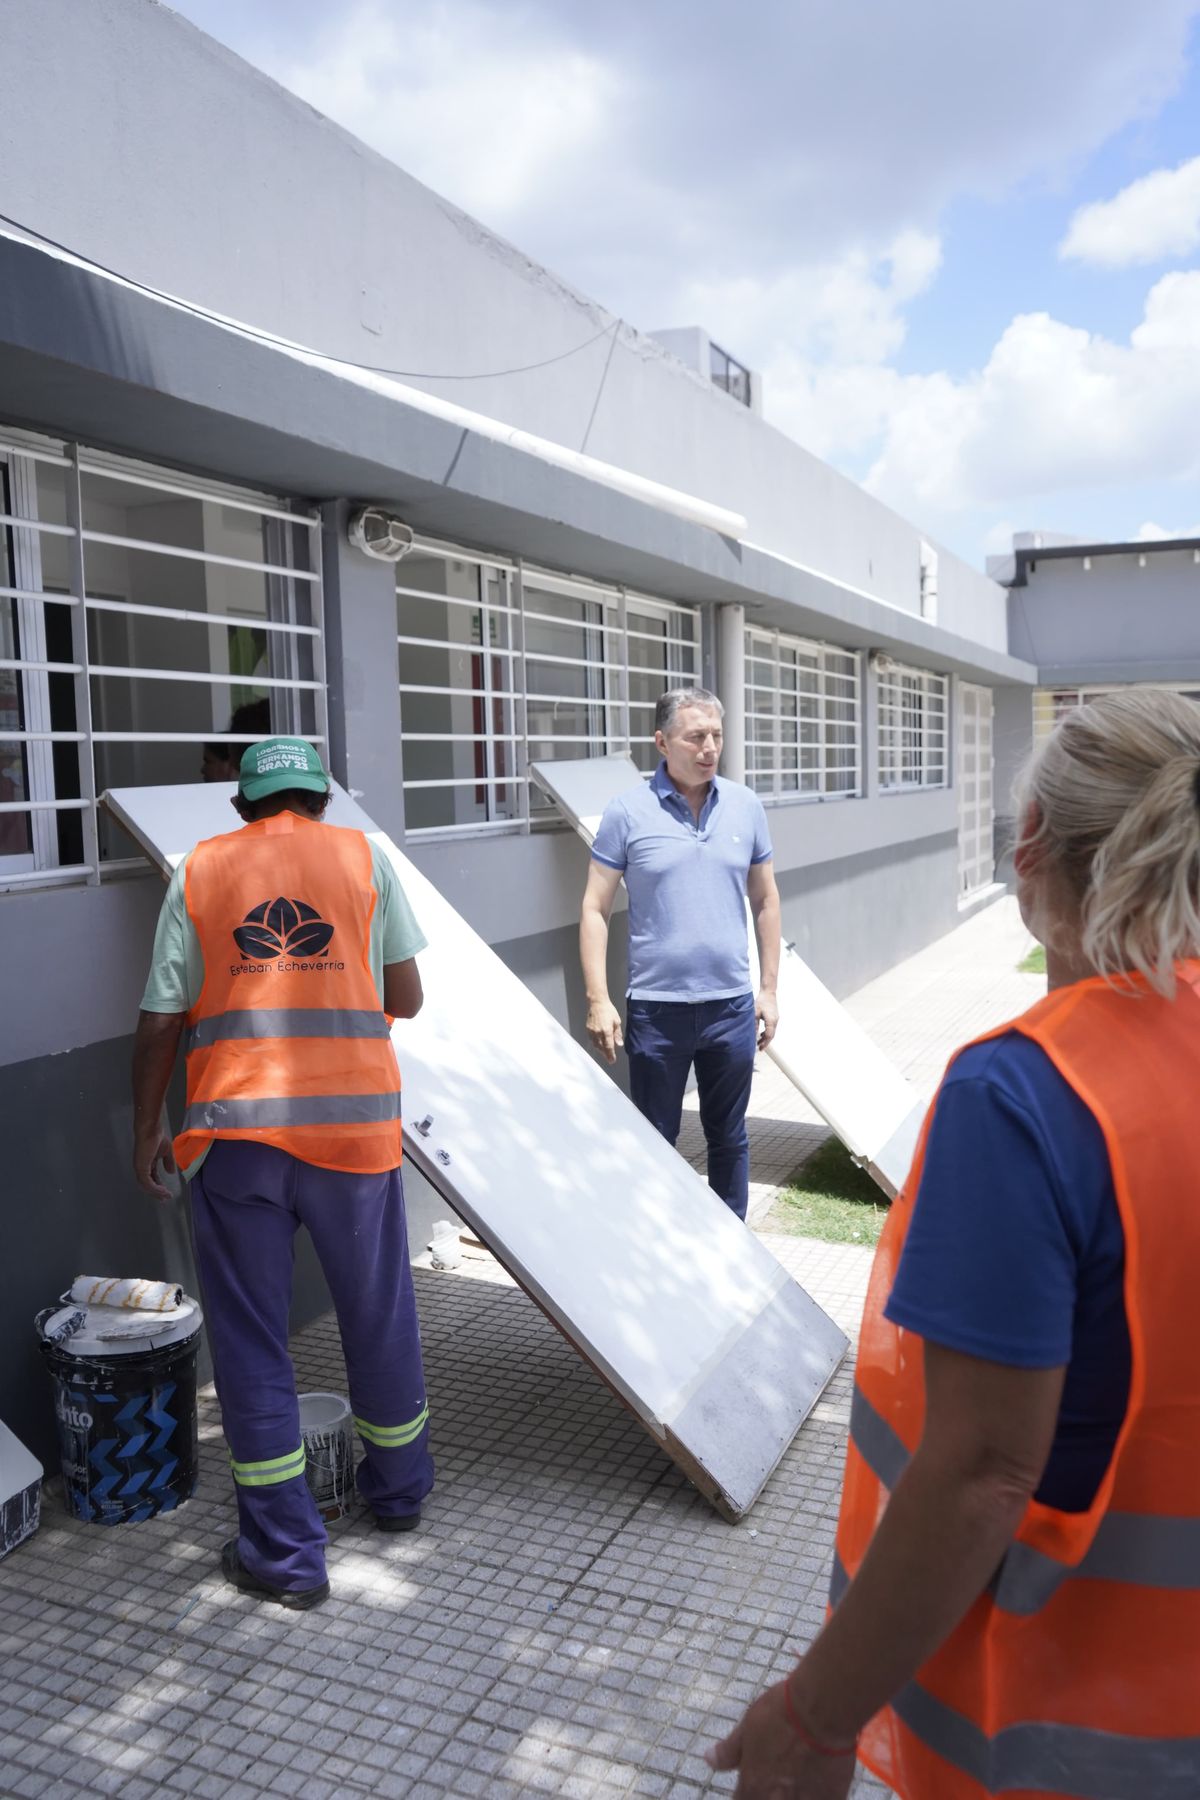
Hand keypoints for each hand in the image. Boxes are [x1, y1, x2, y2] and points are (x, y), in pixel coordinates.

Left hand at [134, 1130, 176, 1200]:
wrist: (151, 1129)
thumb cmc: (157, 1136)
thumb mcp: (167, 1152)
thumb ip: (168, 1162)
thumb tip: (171, 1172)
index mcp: (146, 1163)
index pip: (151, 1178)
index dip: (158, 1186)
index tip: (166, 1193)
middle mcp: (141, 1167)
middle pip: (147, 1184)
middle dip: (156, 1193)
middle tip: (165, 1199)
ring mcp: (139, 1168)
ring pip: (146, 1186)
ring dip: (156, 1192)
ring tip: (166, 1196)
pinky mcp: (141, 1168)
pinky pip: (147, 1182)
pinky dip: (155, 1188)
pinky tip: (163, 1190)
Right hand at [585, 998, 623, 1064]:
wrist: (597, 1003)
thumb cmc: (609, 1011)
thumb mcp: (617, 1021)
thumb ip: (617, 1034)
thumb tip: (619, 1044)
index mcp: (606, 1031)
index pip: (608, 1046)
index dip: (610, 1055)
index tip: (612, 1061)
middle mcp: (598, 1032)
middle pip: (601, 1048)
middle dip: (606, 1054)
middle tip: (610, 1058)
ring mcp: (592, 1031)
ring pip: (596, 1045)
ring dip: (601, 1050)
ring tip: (605, 1053)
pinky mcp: (588, 1030)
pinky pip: (592, 1040)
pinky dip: (596, 1044)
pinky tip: (599, 1045)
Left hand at [706, 1680, 855, 1798]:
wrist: (822, 1708)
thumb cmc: (782, 1712)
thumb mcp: (747, 1727)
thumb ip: (729, 1751)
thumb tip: (709, 1759)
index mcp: (752, 1787)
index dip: (744, 1796)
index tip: (749, 1788)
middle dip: (767, 1796)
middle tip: (775, 1783)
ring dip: (790, 1797)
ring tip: (794, 1781)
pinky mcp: (831, 1799)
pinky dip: (815, 1797)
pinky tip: (816, 1785)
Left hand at [755, 990, 778, 1048]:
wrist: (769, 992)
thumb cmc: (761, 1001)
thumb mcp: (755, 1012)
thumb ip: (754, 1023)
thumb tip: (753, 1034)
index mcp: (771, 1020)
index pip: (768, 1035)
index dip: (764, 1042)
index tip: (759, 1048)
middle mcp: (775, 1021)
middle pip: (771, 1035)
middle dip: (766, 1042)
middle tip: (760, 1049)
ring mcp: (776, 1019)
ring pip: (772, 1032)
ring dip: (766, 1038)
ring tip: (759, 1043)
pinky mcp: (775, 1017)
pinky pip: (772, 1028)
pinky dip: (767, 1033)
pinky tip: (761, 1034)